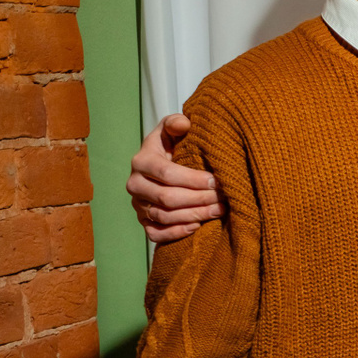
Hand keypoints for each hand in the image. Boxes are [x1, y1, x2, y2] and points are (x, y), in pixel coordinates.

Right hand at [128, 113, 222, 242]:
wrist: (161, 166)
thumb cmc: (172, 146)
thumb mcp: (172, 130)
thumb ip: (176, 123)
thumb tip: (184, 123)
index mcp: (141, 161)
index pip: (167, 174)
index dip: (194, 180)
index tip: (216, 181)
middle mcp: (135, 184)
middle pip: (167, 198)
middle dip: (199, 199)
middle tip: (223, 198)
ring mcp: (138, 205)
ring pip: (164, 217)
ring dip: (194, 216)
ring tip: (219, 211)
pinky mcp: (142, 221)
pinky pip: (155, 234)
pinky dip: (176, 232)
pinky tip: (198, 226)